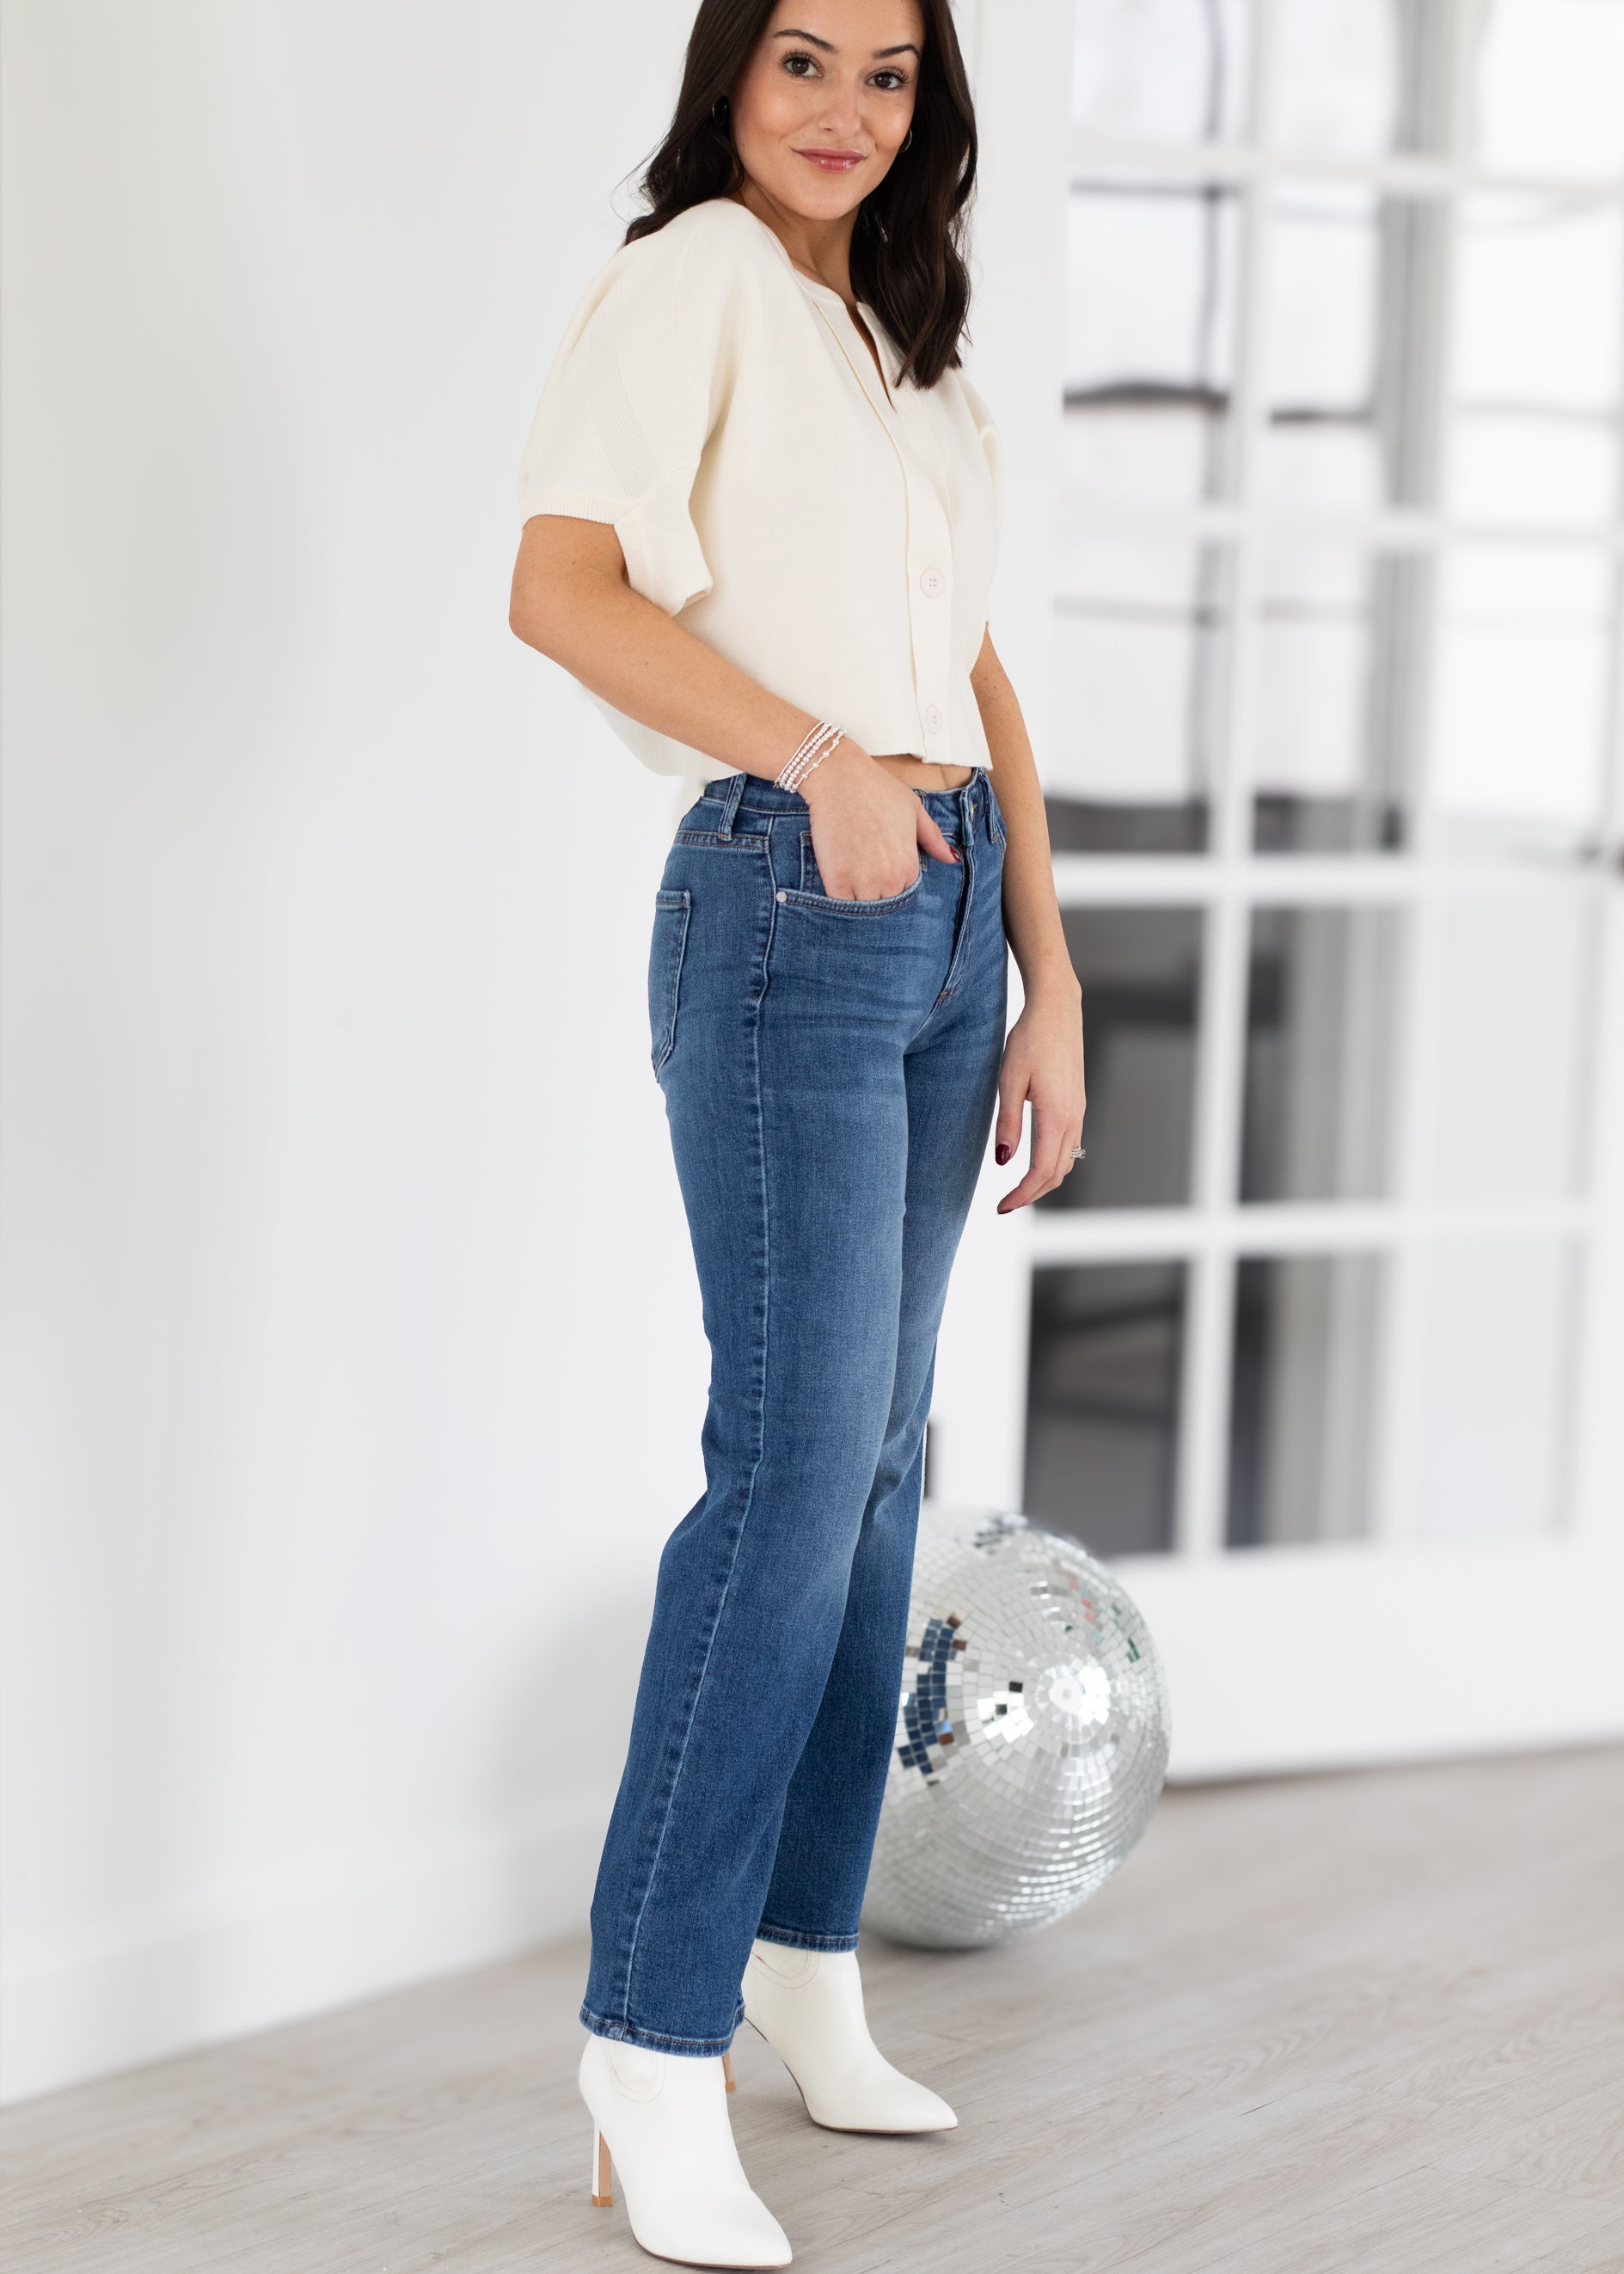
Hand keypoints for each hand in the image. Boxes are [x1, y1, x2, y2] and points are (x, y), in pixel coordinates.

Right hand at [799, 740, 958, 899]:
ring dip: (856, 894)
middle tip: (863, 865)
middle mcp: (888, 880)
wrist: (841, 779)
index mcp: (909, 866)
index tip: (880, 865)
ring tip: (850, 868)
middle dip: (875, 890)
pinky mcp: (835, 881)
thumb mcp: (914, 810)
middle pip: (883, 902)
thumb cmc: (878, 790)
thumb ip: (933, 839)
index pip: (904, 892)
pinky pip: (839, 903)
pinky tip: (837, 873)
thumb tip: (952, 859)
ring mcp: (862, 882)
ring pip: (861, 906)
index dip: (893, 880)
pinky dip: (838, 894)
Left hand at [994, 983, 1085, 1211]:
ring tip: (1017, 1189)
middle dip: (1032, 1195)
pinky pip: (1069, 1145)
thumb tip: (1004, 1162)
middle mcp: (1073, 1118)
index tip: (1002, 1207)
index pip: (1041, 1171)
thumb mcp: (1009, 1081)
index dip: (1022, 1195)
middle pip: (1057, 1174)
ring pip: (1066, 1162)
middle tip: (1005, 1205)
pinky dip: (1052, 1163)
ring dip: (1043, 1181)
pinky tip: (1034, 1160)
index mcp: (1056, 1116)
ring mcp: (1079, 1112)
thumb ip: (1007, 1123)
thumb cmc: (1030, 1040)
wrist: (1057, 1010)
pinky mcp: (1077, 1104)